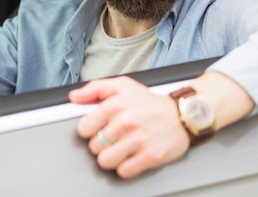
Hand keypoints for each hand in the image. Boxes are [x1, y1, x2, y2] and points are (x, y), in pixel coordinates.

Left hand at [69, 76, 189, 178]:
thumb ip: (94, 88)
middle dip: (101, 143)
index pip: (83, 129)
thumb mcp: (122, 85)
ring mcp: (138, 141)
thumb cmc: (149, 102)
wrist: (182, 114)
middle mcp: (125, 122)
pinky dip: (126, 167)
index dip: (90, 130)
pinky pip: (124, 172)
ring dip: (111, 157)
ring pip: (105, 161)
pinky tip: (131, 156)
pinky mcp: (150, 157)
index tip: (99, 128)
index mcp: (115, 105)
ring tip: (120, 148)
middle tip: (114, 137)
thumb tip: (74, 97)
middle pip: (93, 147)